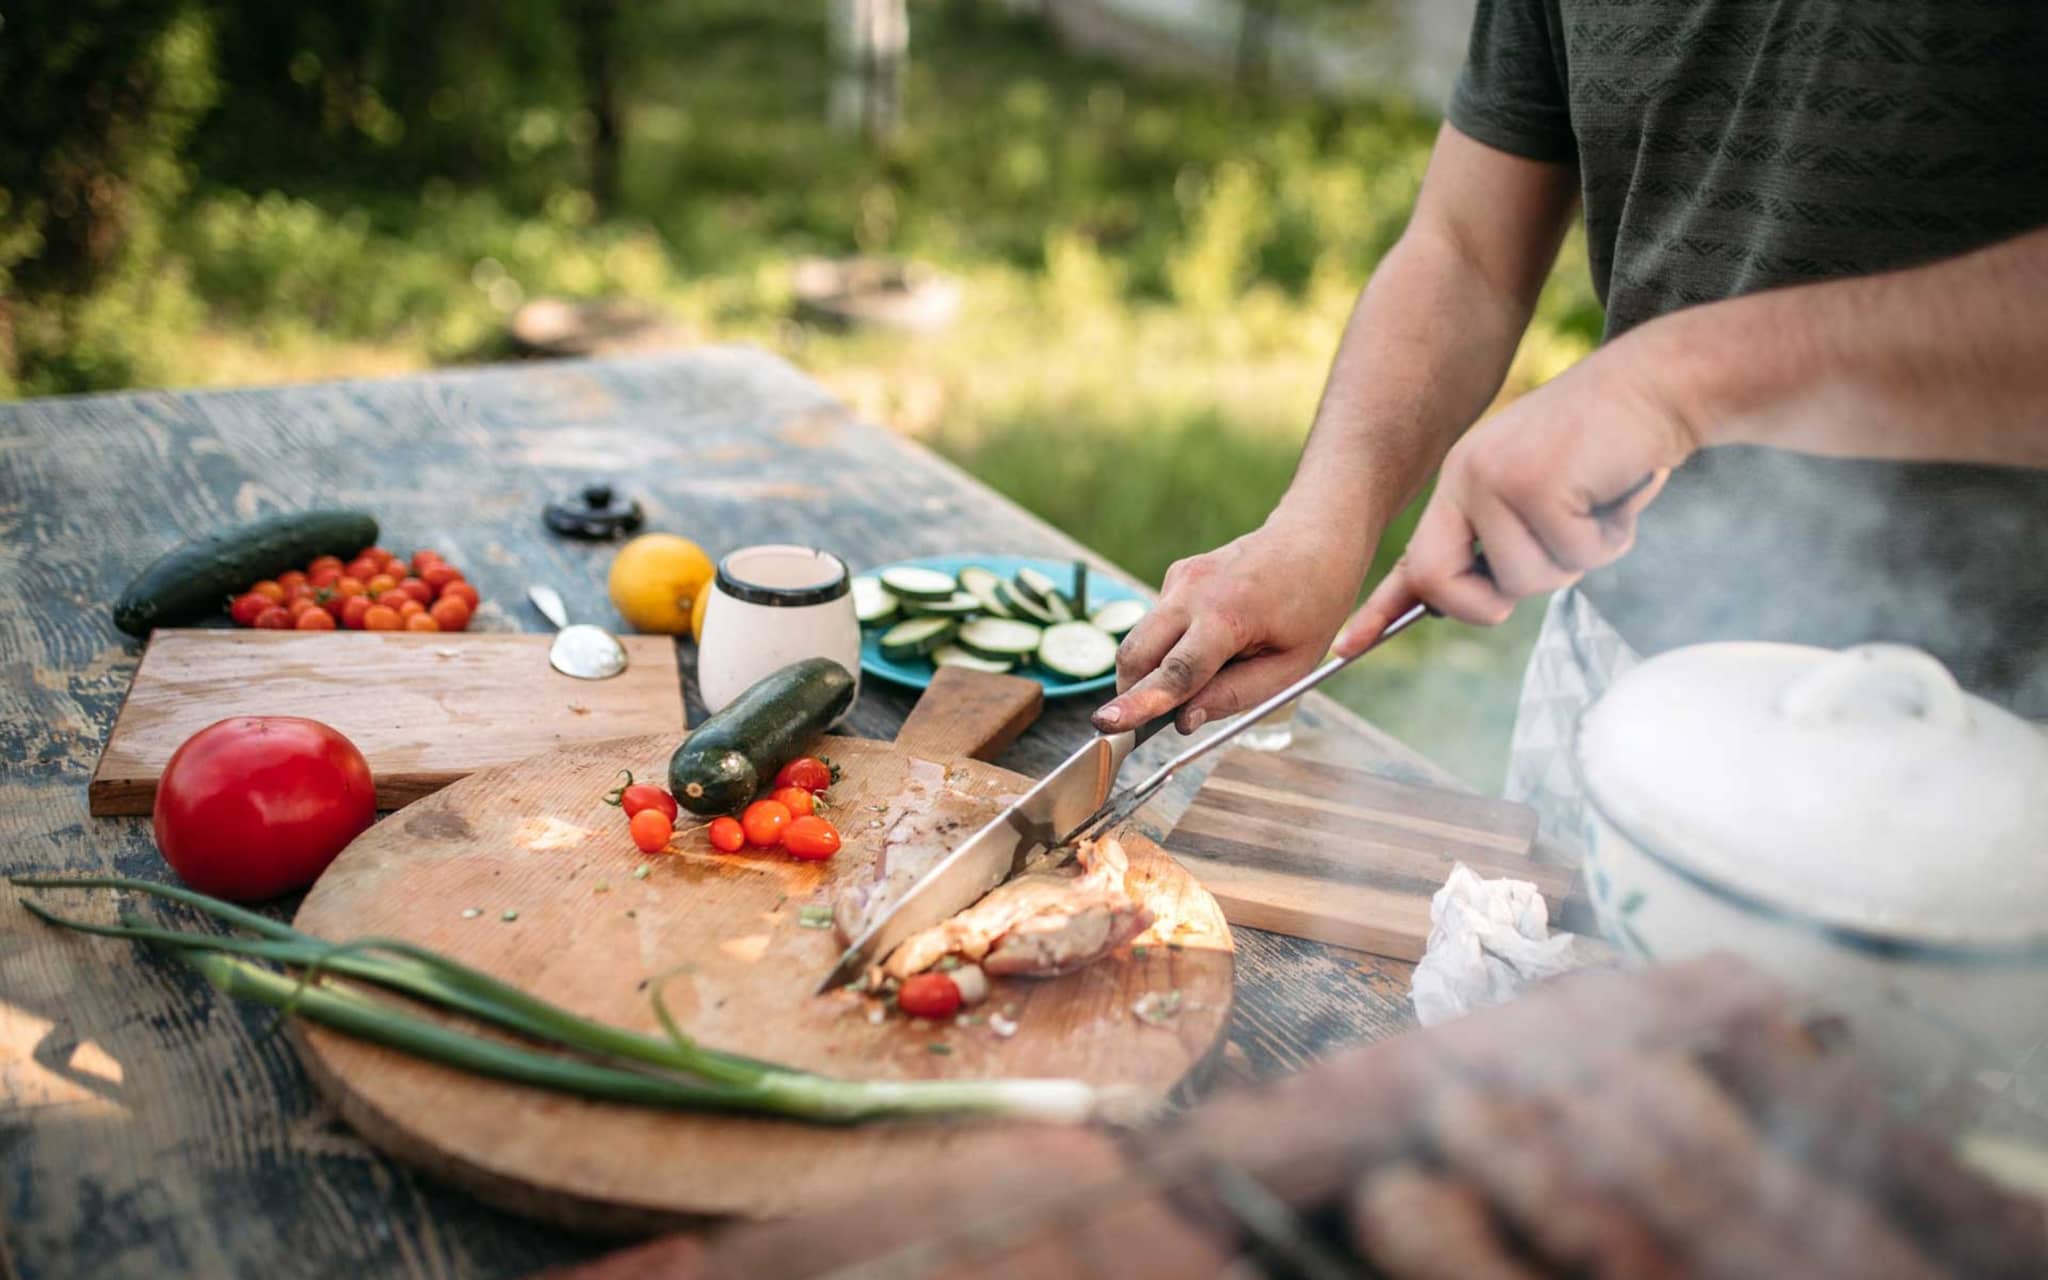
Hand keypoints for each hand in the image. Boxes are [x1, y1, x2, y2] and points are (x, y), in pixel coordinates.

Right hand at [1093, 517, 1370, 734]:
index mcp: (1228, 615)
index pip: (1175, 671)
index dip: (1140, 703)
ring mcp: (1180, 578)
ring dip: (1151, 670)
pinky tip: (1211, 641)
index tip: (1107, 724)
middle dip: (1130, 693)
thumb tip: (1183, 721)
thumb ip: (1235, 696)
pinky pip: (1158, 623)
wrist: (1315, 539)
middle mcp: (1193, 591)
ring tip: (1204, 674)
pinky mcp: (1177, 575)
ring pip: (1140, 639)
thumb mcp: (1290, 667)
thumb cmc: (1312, 606)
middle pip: (1137, 654)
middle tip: (1140, 724)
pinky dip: (1168, 645)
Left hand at [1334, 336, 1696, 652]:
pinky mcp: (1537, 482)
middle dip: (1489, 605)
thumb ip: (1503, 543)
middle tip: (1549, 560)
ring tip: (1597, 506)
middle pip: (1438, 582)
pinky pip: (1572, 553)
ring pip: (1523, 580)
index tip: (1346, 647)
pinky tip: (1617, 491)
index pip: (1411, 560)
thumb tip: (1467, 603)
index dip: (1381, 609)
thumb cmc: (1610, 450)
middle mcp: (1466, 479)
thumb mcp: (1540, 495)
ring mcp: (1496, 479)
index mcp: (1462, 485)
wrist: (1659, 384)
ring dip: (1576, 560)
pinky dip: (1609, 538)